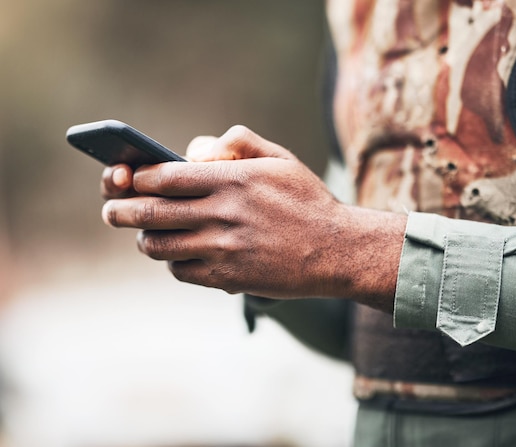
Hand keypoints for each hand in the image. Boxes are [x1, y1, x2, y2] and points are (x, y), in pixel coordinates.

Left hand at [102, 126, 405, 310]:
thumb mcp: (282, 159)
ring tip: (144, 234)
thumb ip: (240, 141)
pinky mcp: (228, 278)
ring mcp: (224, 249)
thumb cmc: (307, 201)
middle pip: (150, 212)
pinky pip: (181, 271)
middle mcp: (224, 214)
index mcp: (233, 179)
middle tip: (112, 210)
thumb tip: (197, 147)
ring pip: (159, 246)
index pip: (164, 176)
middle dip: (120, 210)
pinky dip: (172, 262)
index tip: (126, 178)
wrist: (337, 250)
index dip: (137, 178)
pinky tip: (179, 255)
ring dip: (144, 239)